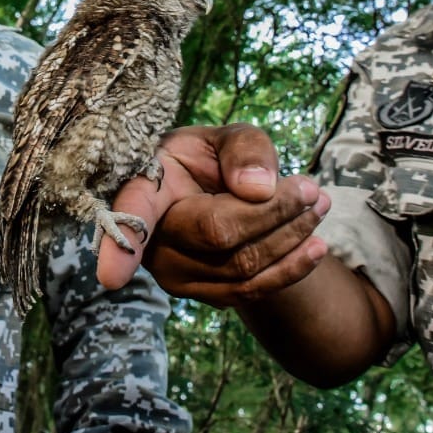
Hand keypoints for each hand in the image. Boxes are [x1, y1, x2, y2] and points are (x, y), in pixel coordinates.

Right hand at [96, 124, 330, 307]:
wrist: (215, 200)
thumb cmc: (211, 161)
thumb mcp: (224, 137)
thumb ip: (244, 149)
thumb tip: (259, 189)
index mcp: (143, 190)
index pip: (132, 215)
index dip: (120, 246)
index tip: (111, 277)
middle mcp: (151, 241)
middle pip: (217, 235)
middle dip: (273, 213)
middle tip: (312, 187)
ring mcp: (174, 274)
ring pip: (241, 266)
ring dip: (291, 237)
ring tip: (321, 204)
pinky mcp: (205, 295)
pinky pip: (252, 291)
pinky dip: (291, 269)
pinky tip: (317, 246)